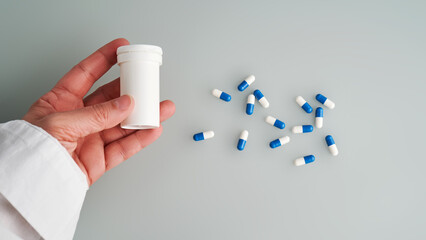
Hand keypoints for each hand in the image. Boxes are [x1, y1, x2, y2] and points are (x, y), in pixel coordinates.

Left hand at [23, 39, 175, 184]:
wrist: (32, 185)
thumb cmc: (32, 152)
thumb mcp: (61, 123)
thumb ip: (96, 114)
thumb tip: (125, 105)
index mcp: (60, 102)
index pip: (86, 74)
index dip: (104, 59)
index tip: (121, 48)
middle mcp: (77, 119)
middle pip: (110, 99)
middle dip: (131, 89)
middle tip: (147, 82)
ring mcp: (90, 139)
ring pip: (123, 123)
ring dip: (144, 115)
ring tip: (161, 107)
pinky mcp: (99, 160)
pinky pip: (124, 147)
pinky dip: (141, 138)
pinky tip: (153, 128)